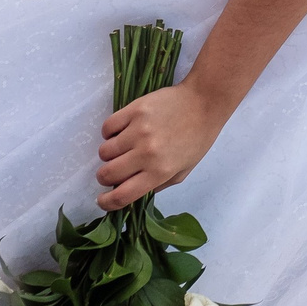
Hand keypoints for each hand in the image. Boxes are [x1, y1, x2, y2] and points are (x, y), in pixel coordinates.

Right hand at [95, 83, 226, 209]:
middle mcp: (147, 153)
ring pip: (104, 151)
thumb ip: (158, 185)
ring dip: (110, 154)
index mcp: (160, 172)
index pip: (122, 195)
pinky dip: (110, 133)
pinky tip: (122, 131)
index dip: (107, 202)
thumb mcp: (183, 171)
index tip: (102, 200)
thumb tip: (132, 191)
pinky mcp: (134, 110)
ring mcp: (139, 131)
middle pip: (107, 174)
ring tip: (123, 147)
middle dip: (106, 177)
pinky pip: (107, 127)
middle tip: (114, 170)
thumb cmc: (197, 138)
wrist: (204, 102)